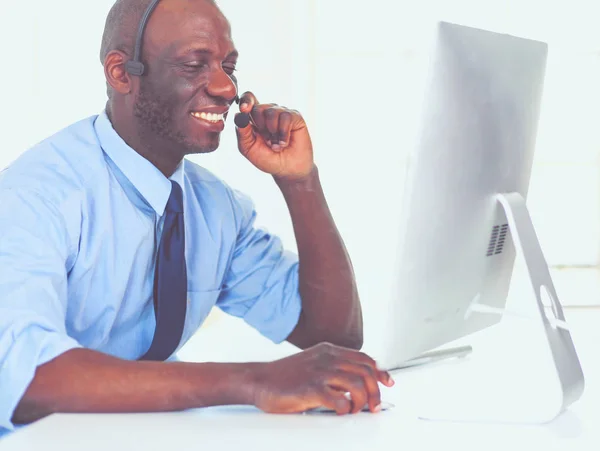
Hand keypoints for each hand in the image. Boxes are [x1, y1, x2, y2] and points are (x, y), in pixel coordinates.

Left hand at [235, 92, 313, 180]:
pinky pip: (286, 117)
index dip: (246, 101)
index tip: (245, 109)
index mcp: (254, 118)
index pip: (248, 99)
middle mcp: (268, 112)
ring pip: (272, 112)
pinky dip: (283, 134)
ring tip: (276, 144)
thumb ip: (242, 132)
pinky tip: (284, 143)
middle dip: (260, 127)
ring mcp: (282, 113)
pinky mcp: (295, 117)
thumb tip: (238, 115)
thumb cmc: (267, 159)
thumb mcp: (248, 148)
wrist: (288, 170)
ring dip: (273, 133)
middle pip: (258, 108)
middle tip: (267, 141)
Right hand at [250, 342, 393, 414]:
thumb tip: (354, 382)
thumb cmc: (285, 376)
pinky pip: (340, 399)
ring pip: (357, 384)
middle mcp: (327, 358)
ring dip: (363, 401)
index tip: (387, 382)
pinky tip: (341, 412)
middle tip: (374, 406)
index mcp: (329, 350)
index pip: (363, 357)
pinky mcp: (312, 389)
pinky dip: (346, 408)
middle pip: (365, 371)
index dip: (379, 371)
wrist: (259, 380)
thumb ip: (333, 367)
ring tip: (357, 410)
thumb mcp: (313, 363)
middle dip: (375, 391)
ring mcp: (320, 372)